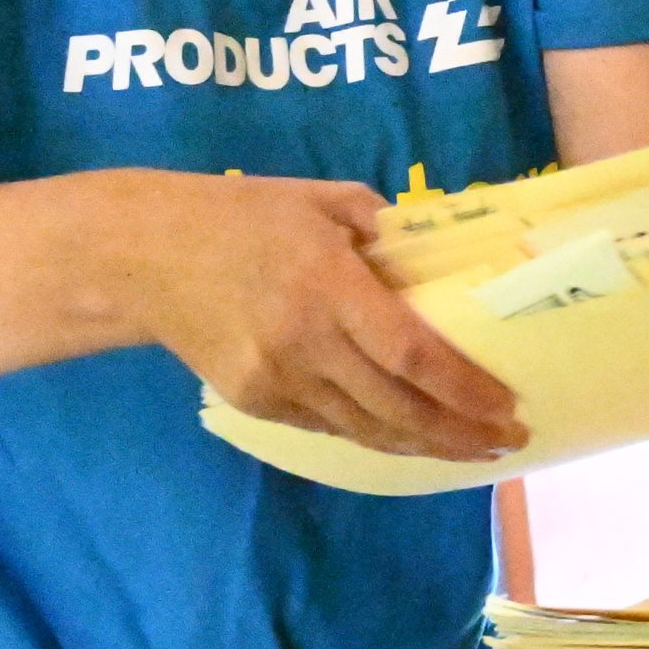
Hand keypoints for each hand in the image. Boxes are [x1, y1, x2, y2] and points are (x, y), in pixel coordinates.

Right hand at [133, 170, 525, 459]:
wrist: (143, 255)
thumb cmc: (240, 216)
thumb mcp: (317, 199)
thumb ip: (379, 223)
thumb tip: (432, 249)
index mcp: (328, 286)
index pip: (412, 354)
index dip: (463, 389)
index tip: (506, 405)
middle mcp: (304, 343)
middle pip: (397, 408)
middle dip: (458, 433)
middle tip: (506, 441)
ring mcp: (275, 380)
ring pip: (364, 430)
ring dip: (423, 446)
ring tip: (469, 449)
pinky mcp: (255, 401)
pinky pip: (328, 426)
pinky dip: (373, 434)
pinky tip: (407, 434)